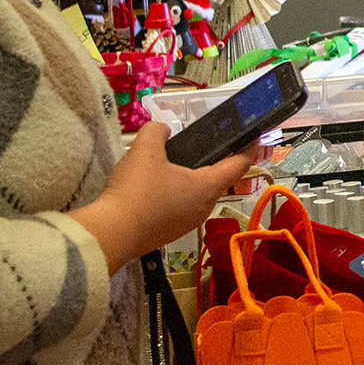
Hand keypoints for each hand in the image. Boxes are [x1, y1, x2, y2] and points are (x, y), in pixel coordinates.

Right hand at [69, 120, 258, 275]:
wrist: (111, 233)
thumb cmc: (137, 190)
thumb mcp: (145, 149)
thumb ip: (157, 131)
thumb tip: (161, 130)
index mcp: (207, 186)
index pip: (239, 165)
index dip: (248, 148)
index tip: (252, 136)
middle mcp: (204, 207)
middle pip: (217, 180)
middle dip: (213, 162)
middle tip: (201, 145)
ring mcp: (187, 224)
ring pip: (197, 196)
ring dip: (190, 180)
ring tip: (171, 164)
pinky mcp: (169, 234)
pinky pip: (179, 209)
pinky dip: (174, 195)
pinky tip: (153, 188)